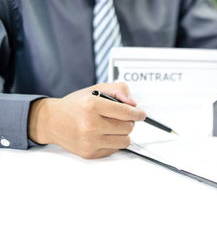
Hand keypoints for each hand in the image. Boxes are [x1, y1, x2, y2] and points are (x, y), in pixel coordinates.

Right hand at [28, 82, 145, 158]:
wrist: (51, 121)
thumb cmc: (75, 105)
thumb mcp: (96, 89)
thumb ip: (119, 90)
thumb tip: (133, 104)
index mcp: (92, 106)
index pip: (127, 112)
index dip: (138, 113)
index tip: (140, 114)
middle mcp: (90, 125)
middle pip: (128, 127)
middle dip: (128, 121)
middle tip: (120, 118)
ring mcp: (89, 141)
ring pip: (125, 141)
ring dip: (122, 133)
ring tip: (112, 126)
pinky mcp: (89, 153)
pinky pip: (115, 149)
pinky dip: (113, 142)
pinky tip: (103, 134)